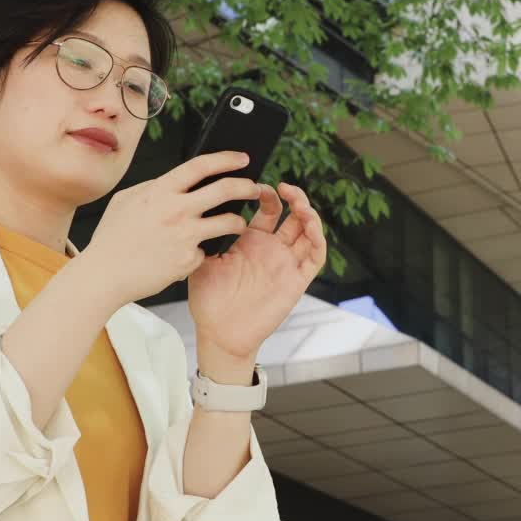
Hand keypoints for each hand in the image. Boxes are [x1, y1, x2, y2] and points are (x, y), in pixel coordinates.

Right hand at [80, 151, 259, 306]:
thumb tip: (174, 182)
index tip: (242, 158)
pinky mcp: (189, 260)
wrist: (104, 275)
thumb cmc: (112, 238)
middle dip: (247, 186)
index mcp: (160, 191)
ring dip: (239, 221)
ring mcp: (185, 236)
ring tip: (239, 223)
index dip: (226, 159)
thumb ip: (153, 188)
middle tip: (256, 188)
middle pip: (225, 189)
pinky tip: (188, 255)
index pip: (201, 165)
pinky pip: (206, 250)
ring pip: (229, 222)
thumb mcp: (126, 201)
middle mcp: (176, 210)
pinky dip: (201, 251)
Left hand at [188, 182, 326, 371]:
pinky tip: (310, 227)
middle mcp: (272, 249)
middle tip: (286, 188)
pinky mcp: (297, 281)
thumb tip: (204, 210)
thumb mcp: (203, 261)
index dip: (268, 195)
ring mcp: (286, 264)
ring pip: (308, 232)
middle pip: (293, 215)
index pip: (269, 209)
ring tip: (300, 204)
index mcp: (251, 241)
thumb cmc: (208, 301)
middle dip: (294, 198)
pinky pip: (315, 257)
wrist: (219, 333)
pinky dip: (318, 239)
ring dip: (309, 215)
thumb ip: (208, 235)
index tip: (258, 187)